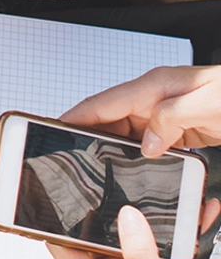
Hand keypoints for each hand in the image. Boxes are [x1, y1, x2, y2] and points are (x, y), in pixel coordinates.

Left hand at [50, 204, 218, 258]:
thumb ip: (141, 258)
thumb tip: (127, 217)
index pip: (61, 247)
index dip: (61, 221)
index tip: (74, 195)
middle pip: (92, 237)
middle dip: (107, 213)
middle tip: (123, 189)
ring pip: (124, 239)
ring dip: (143, 221)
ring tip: (163, 203)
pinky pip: (153, 248)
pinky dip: (169, 235)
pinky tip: (191, 221)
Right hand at [64, 66, 220, 157]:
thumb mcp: (208, 104)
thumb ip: (170, 118)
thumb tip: (146, 143)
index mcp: (156, 86)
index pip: (103, 102)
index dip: (75, 116)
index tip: (53, 129)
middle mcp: (159, 98)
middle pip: (113, 120)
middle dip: (92, 138)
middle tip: (75, 160)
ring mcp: (171, 114)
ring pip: (132, 134)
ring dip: (119, 150)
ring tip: (103, 170)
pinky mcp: (185, 129)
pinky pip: (155, 143)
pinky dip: (144, 157)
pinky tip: (142, 171)